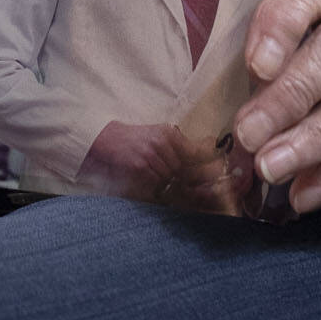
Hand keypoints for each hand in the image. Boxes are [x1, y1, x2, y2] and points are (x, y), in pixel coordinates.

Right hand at [77, 121, 196, 202]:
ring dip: (169, 184)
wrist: (108, 139)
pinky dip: (156, 187)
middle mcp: (161, 142)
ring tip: (164, 184)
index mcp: (168, 133)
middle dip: (183, 178)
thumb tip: (202, 154)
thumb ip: (178, 144)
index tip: (211, 173)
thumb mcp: (158, 134)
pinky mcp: (140, 167)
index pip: (194, 151)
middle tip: (185, 186)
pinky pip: (156, 183)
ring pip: (170, 178)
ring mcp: (150, 155)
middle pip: (182, 169)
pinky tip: (153, 185)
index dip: (204, 164)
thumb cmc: (135, 138)